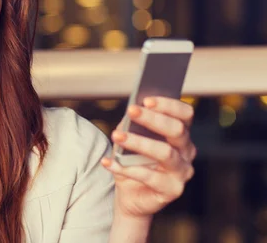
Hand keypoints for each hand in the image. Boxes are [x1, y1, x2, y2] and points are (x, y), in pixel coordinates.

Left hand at [100, 97, 196, 218]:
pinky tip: (108, 162)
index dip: (169, 105)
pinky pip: (149, 177)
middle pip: (177, 130)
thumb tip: (129, 115)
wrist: (131, 195)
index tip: (146, 99)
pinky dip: (125, 168)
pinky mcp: (173, 190)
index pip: (185, 114)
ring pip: (165, 153)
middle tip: (131, 110)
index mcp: (181, 134)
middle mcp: (186, 151)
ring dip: (139, 142)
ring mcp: (182, 172)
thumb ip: (132, 126)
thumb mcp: (130, 139)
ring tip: (116, 135)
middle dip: (153, 118)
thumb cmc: (132, 160)